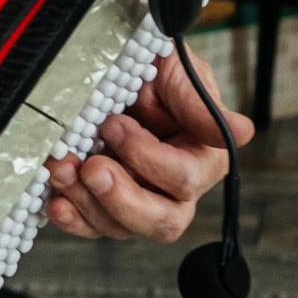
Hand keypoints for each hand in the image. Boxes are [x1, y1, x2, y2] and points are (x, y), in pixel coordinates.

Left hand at [46, 52, 251, 243]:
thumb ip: (199, 102)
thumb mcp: (177, 70)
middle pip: (162, 220)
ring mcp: (142, 201)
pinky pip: (93, 227)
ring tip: (63, 168)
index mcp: (204, 157)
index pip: (183, 178)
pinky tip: (57, 201)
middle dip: (122, 198)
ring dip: (87, 201)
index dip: (146, 158)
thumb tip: (241, 132)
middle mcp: (177, 189)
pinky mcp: (107, 207)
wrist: (115, 69)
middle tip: (92, 167)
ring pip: (122, 228)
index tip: (115, 124)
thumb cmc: (154, 69)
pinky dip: (72, 217)